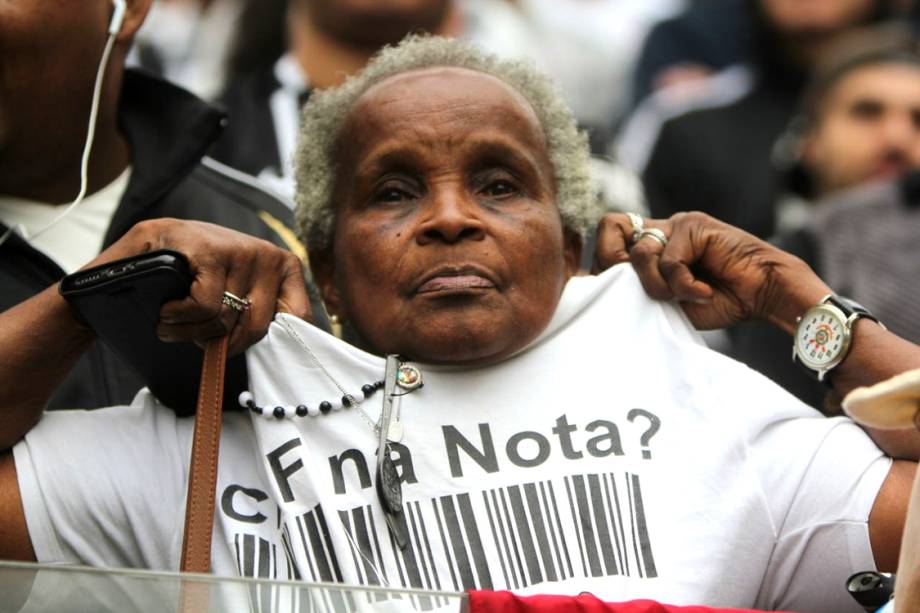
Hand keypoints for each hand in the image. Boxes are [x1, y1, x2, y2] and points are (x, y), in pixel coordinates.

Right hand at [82, 218, 310, 353]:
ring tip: (174, 321)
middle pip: (254, 328)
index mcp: (283, 267)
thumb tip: (295, 351)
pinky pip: (206, 307)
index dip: (266, 343)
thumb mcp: (235, 295)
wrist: (137, 252)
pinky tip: (168, 309)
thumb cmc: (190, 279)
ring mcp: (241, 250)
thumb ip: (266, 314)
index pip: (299, 317)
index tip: (234, 346)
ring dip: (191, 331)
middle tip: (192, 333)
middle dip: (218, 341)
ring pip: (226, 320)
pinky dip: (179, 317)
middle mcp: (267, 255)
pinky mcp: (211, 252)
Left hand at [593, 211, 830, 331]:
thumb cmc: (717, 301)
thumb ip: (637, 288)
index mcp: (650, 245)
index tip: (619, 291)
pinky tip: (704, 293)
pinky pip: (669, 261)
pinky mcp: (694, 225)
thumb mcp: (667, 300)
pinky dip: (684, 286)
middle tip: (647, 292)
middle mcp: (660, 229)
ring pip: (640, 253)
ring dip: (659, 286)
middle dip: (620, 269)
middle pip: (609, 229)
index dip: (603, 261)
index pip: (607, 236)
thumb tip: (604, 285)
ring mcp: (676, 224)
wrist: (763, 295)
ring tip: (685, 297)